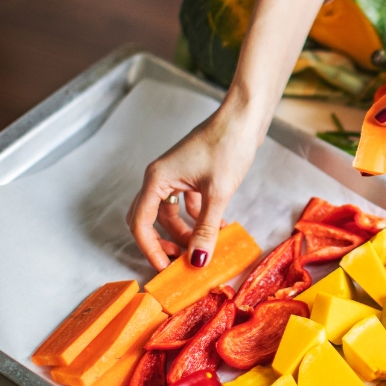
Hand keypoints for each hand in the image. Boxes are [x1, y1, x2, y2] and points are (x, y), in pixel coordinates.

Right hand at [126, 105, 260, 270]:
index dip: (150, 249)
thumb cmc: (228, 146)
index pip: (141, 223)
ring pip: (170, 213)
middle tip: (179, 261)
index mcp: (157, 179)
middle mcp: (161, 177)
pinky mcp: (192, 174)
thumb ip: (206, 228)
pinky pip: (186, 203)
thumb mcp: (218, 193)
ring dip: (184, 232)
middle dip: (162, 242)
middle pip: (150, 219)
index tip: (165, 268)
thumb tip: (197, 260)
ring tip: (204, 247)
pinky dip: (198, 218)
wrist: (244, 117)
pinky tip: (218, 228)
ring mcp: (176, 175)